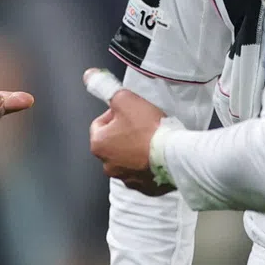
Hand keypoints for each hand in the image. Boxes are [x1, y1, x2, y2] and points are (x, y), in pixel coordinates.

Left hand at [87, 73, 171, 193]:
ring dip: (137, 149)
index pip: (100, 123)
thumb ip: (106, 88)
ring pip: (128, 158)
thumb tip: (89, 75)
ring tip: (153, 139)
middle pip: (114, 142)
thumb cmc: (149, 129)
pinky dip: (148, 164)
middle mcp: (108, 165)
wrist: (175, 156)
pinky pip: (143, 172)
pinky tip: (159, 154)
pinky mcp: (145, 188)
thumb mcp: (125, 100)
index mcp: (98, 145)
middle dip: (126, 132)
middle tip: (143, 124)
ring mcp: (127, 178)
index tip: (130, 111)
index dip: (116, 113)